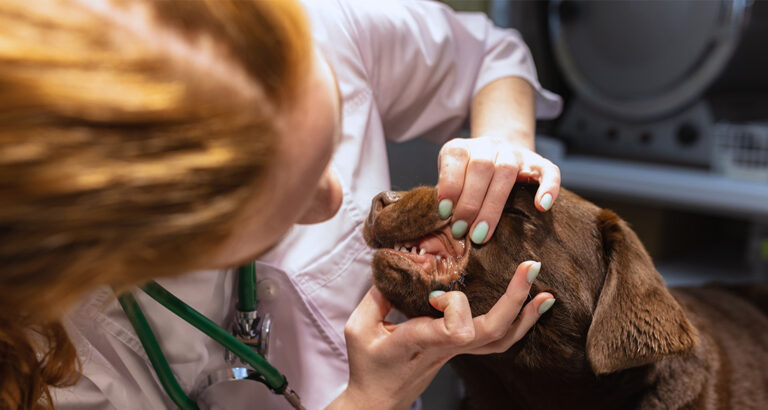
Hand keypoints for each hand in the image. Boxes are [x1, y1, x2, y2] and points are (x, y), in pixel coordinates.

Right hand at [326, 261, 554, 409]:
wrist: (378, 400)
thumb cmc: (368, 366)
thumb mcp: (359, 329)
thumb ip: (377, 295)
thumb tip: (397, 265)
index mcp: (422, 342)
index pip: (456, 330)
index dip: (455, 307)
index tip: (435, 295)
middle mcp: (446, 348)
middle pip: (492, 331)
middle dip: (514, 299)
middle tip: (530, 268)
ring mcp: (458, 352)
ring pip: (501, 340)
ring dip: (525, 314)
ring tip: (544, 291)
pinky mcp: (461, 350)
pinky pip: (497, 341)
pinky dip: (518, 324)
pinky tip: (531, 306)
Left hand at [436, 136, 560, 244]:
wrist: (495, 157)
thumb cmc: (465, 181)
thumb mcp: (449, 182)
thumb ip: (446, 198)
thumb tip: (444, 226)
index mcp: (463, 147)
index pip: (456, 159)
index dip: (450, 186)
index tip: (445, 213)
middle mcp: (489, 145)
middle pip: (481, 168)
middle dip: (469, 203)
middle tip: (461, 230)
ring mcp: (515, 153)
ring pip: (506, 171)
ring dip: (492, 205)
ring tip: (481, 234)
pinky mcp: (538, 163)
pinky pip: (549, 171)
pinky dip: (548, 187)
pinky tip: (542, 207)